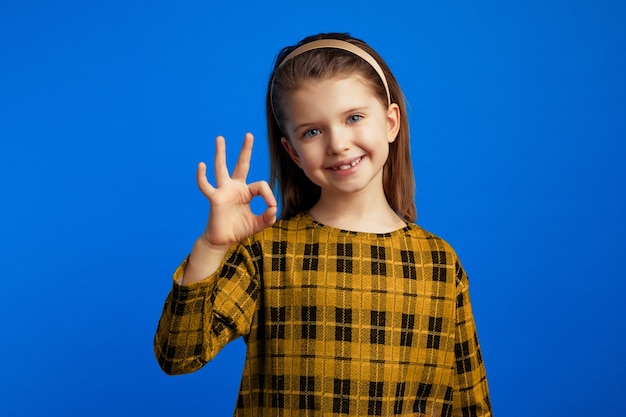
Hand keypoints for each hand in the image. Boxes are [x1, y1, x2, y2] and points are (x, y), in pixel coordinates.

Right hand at [197, 133, 276, 247]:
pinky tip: (201, 165)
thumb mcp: (258, 223)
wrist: (222, 240)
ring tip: (220, 138)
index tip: (271, 208)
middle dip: (245, 150)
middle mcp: (234, 187)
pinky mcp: (214, 198)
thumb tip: (274, 209)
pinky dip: (202, 176)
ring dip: (221, 153)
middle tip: (249, 134)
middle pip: (241, 164)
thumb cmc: (238, 229)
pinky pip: (206, 185)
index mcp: (246, 191)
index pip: (261, 185)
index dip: (269, 195)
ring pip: (221, 168)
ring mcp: (223, 191)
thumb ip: (268, 217)